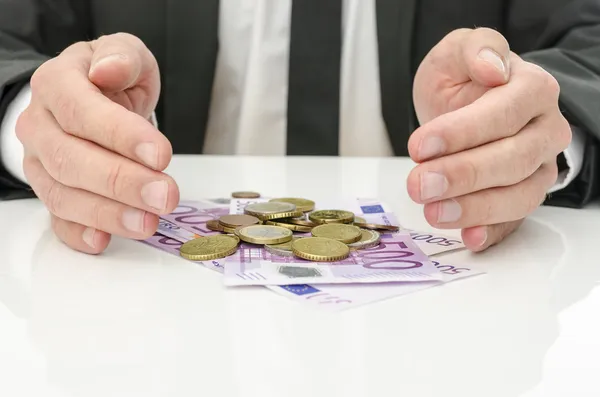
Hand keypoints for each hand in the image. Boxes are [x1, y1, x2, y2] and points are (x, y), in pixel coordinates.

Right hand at [16, 33, 178, 253]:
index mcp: (56, 85)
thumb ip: (122, 57)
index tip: (161, 155)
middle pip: (71, 160)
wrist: (91, 97)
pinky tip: (103, 241)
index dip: (120, 135)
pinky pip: (57, 218)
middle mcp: (40, 126)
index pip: (80, 111)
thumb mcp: (125, 55)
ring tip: (148, 222)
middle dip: (122, 182)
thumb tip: (107, 69)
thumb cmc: (111, 78)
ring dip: (108, 214)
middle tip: (165, 196)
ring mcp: (41, 163)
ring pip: (63, 195)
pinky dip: (79, 234)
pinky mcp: (52, 190)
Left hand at [408, 28, 570, 251]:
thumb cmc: (463, 80)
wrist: (465, 105)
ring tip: (433, 212)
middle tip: (420, 185)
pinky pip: (515, 221)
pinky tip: (470, 239)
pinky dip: (493, 233)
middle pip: (513, 159)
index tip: (420, 146)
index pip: (504, 114)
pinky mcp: (523, 196)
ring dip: (474, 209)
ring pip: (519, 195)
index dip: (462, 133)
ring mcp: (538, 168)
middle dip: (463, 176)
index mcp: (533, 90)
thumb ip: (475, 48)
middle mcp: (544, 131)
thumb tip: (492, 67)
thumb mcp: (457, 52)